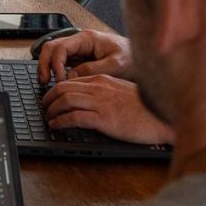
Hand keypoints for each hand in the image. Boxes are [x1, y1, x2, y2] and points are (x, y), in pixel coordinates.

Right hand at [36, 27, 133, 83]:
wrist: (144, 58)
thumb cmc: (132, 58)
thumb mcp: (116, 65)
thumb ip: (93, 69)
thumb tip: (71, 76)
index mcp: (87, 39)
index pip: (61, 47)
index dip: (56, 64)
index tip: (59, 80)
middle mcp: (80, 42)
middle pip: (51, 47)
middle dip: (44, 64)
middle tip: (44, 81)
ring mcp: (79, 50)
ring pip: (54, 54)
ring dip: (47, 67)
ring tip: (46, 83)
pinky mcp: (81, 59)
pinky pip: (62, 62)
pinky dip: (56, 71)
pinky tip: (58, 83)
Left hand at [41, 74, 172, 145]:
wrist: (161, 118)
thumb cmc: (145, 108)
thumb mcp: (122, 93)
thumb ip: (105, 92)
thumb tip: (88, 100)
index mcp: (104, 79)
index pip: (72, 80)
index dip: (56, 89)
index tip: (51, 97)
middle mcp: (99, 87)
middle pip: (63, 88)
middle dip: (49, 98)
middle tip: (44, 107)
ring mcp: (101, 103)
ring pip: (65, 100)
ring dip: (52, 109)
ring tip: (48, 117)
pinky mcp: (104, 119)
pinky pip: (74, 117)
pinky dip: (61, 121)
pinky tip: (57, 125)